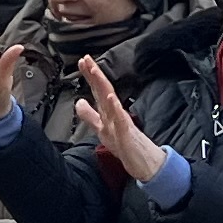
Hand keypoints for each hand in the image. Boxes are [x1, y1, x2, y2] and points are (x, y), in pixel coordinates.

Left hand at [75, 55, 165, 185]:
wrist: (145, 163)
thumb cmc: (125, 145)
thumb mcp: (101, 129)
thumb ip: (90, 115)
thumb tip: (78, 102)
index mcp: (109, 112)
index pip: (98, 91)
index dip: (90, 76)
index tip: (82, 61)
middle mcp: (115, 113)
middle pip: (104, 90)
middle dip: (95, 74)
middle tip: (86, 58)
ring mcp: (121, 122)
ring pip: (111, 100)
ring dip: (103, 85)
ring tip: (94, 71)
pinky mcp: (127, 133)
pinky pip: (120, 119)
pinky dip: (115, 107)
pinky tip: (110, 97)